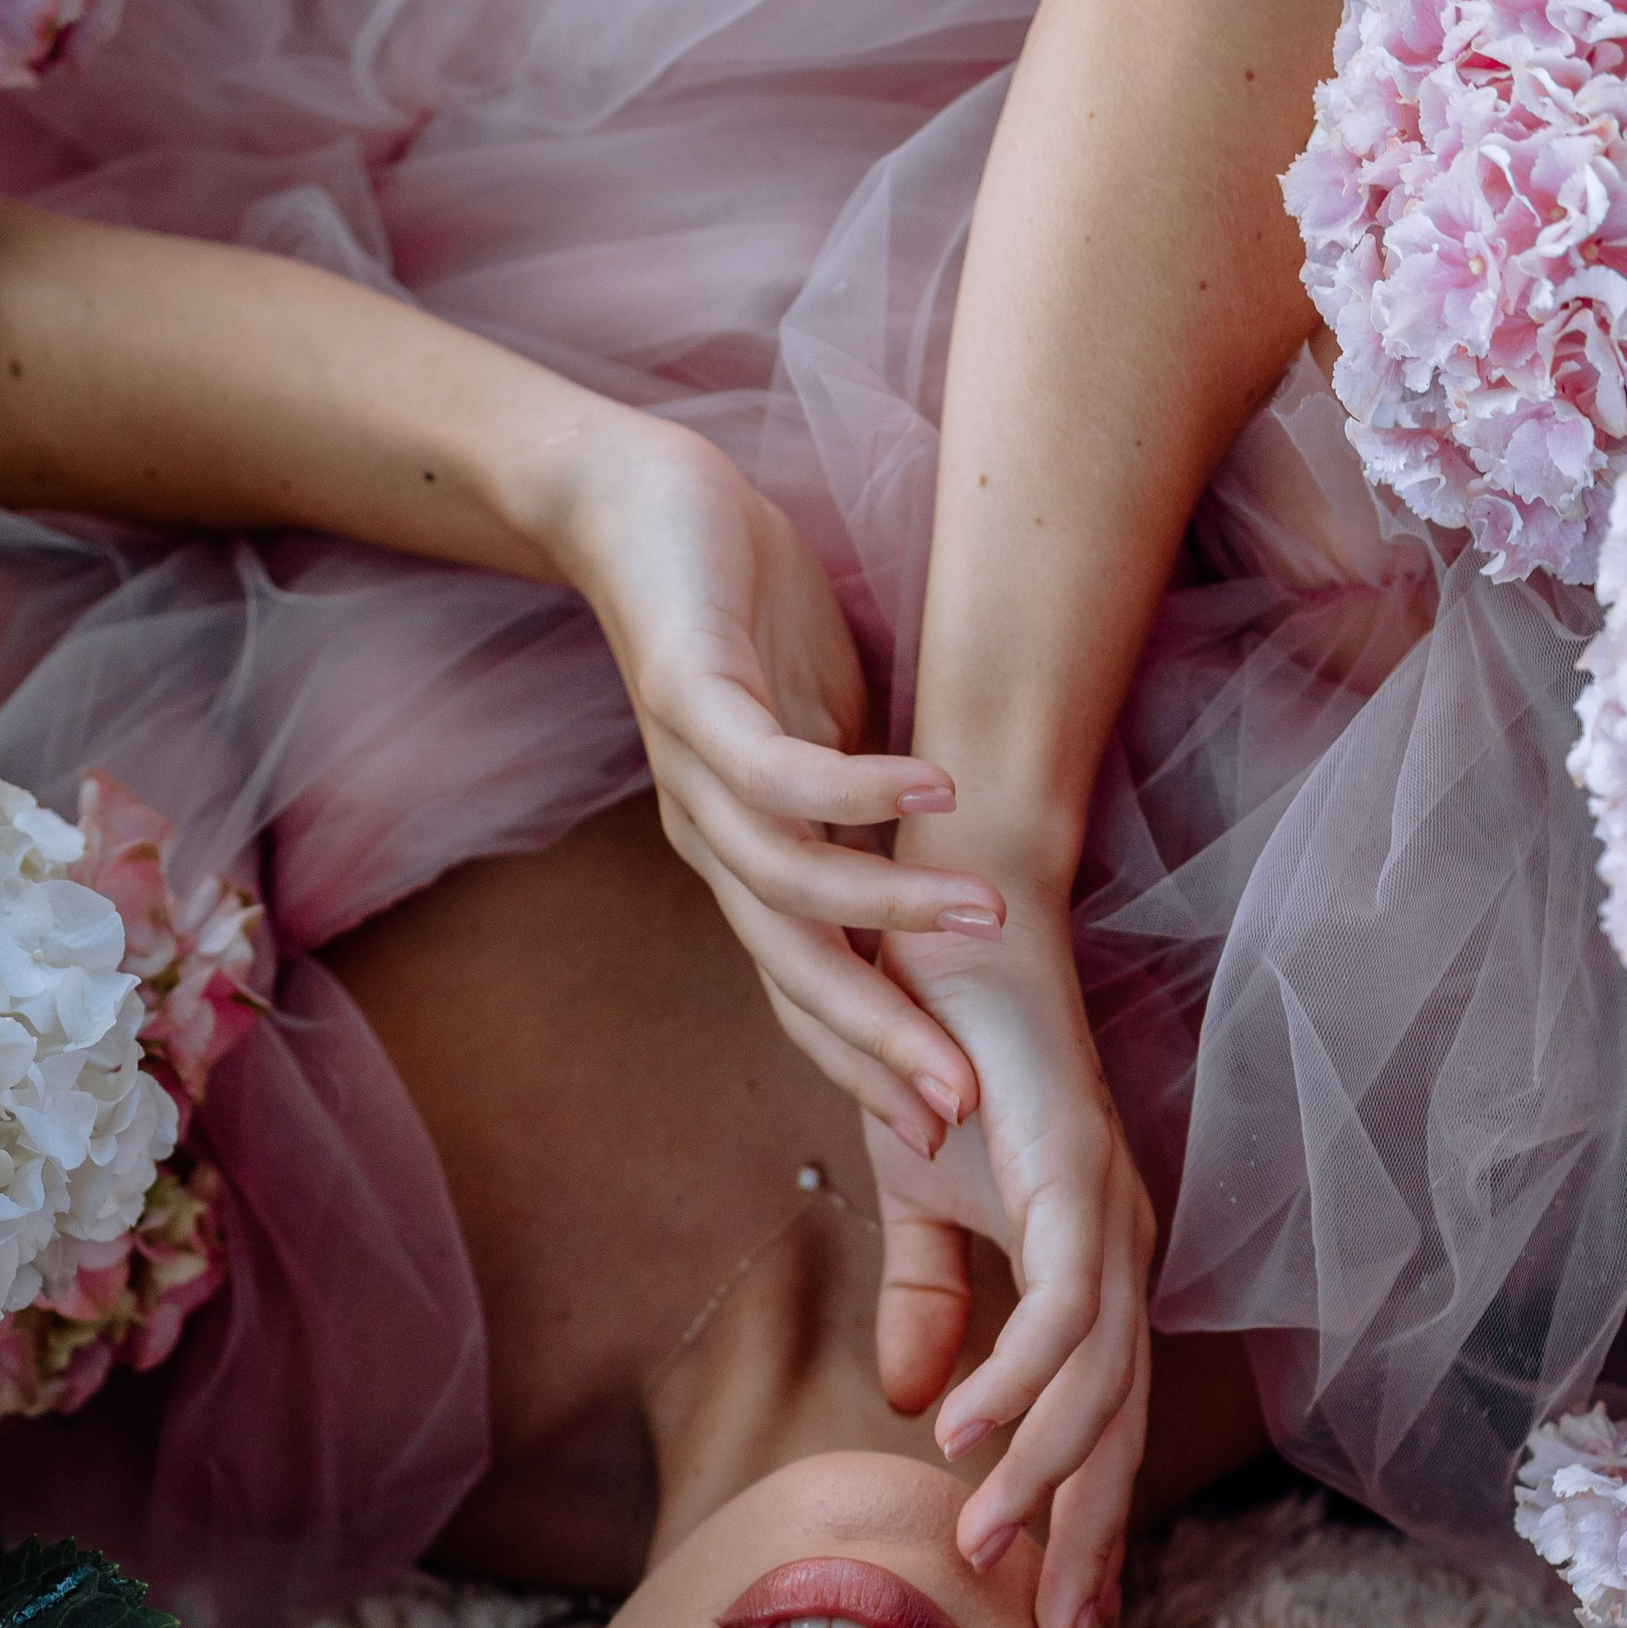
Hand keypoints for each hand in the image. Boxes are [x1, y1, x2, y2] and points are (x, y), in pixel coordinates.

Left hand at [551, 419, 1007, 1155]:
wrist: (637, 502)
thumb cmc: (749, 621)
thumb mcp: (832, 737)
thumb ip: (876, 821)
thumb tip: (954, 875)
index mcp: (747, 860)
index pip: (807, 989)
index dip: (870, 1060)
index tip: (948, 1124)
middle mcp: (712, 838)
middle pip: (795, 973)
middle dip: (879, 1041)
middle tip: (960, 1099)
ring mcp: (694, 774)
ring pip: (791, 883)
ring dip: (891, 914)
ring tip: (989, 922)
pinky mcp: (690, 694)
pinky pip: (776, 769)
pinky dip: (857, 789)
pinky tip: (934, 793)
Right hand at [861, 910, 1153, 1627]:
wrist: (940, 930)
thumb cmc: (936, 1057)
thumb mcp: (917, 1205)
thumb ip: (929, 1302)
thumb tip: (924, 1407)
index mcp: (1089, 1270)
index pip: (1102, 1423)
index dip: (1086, 1521)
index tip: (1061, 1618)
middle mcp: (1118, 1252)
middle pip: (1121, 1427)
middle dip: (1088, 1536)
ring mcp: (1104, 1212)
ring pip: (1097, 1381)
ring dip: (1042, 1471)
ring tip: (980, 1544)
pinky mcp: (1071, 1171)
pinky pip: (1060, 1303)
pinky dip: (1019, 1374)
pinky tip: (967, 1430)